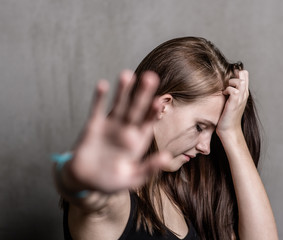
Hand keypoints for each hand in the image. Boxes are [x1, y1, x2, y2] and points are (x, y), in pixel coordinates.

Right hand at [69, 70, 170, 193]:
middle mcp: (126, 130)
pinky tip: (103, 85)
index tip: (160, 101)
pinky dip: (100, 98)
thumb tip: (167, 158)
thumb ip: (149, 168)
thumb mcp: (132, 178)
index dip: (153, 112)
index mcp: (138, 142)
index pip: (148, 123)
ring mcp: (110, 126)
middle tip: (150, 77)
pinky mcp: (93, 126)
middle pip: (136, 109)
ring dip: (123, 91)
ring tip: (127, 75)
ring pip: (118, 105)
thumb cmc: (111, 181)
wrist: (85, 181)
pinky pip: (97, 110)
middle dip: (143, 94)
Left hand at [216, 70, 248, 136]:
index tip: (227, 79)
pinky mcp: (235, 102)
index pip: (244, 74)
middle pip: (244, 73)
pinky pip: (233, 89)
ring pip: (240, 80)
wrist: (229, 129)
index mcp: (244, 93)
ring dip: (230, 82)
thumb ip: (230, 92)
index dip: (236, 72)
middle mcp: (244, 94)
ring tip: (225, 90)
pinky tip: (223, 95)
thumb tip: (222, 83)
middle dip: (233, 74)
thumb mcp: (230, 101)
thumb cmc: (227, 116)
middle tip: (226, 83)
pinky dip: (227, 90)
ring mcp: (240, 98)